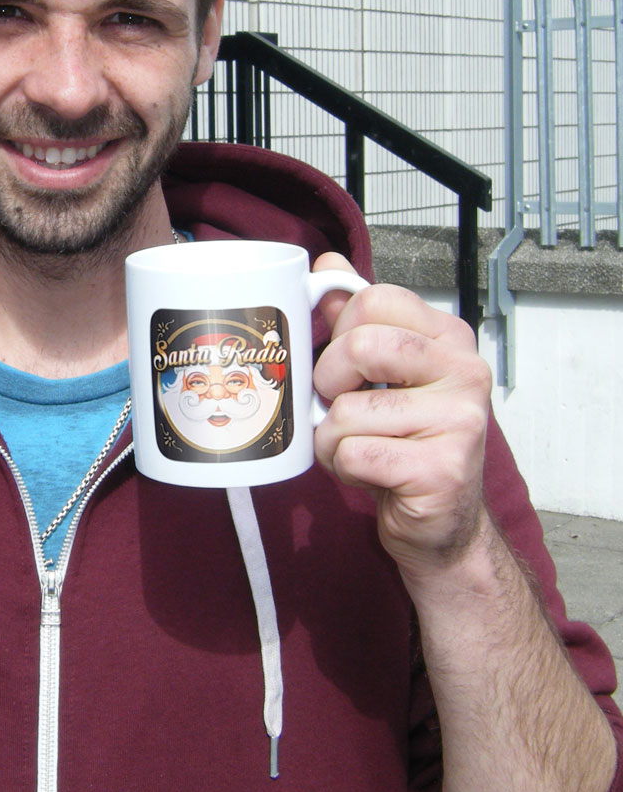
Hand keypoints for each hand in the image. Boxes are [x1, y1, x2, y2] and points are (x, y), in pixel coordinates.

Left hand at [311, 252, 492, 577]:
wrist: (444, 525)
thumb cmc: (406, 442)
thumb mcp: (382, 375)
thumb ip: (356, 320)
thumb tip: (326, 267)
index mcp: (449, 338)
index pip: (374, 298)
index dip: (339, 329)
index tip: (342, 361)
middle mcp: (465, 371)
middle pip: (360, 345)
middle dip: (328, 381)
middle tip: (339, 404)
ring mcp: (460, 421)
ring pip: (347, 410)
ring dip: (332, 436)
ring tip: (360, 447)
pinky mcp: (441, 469)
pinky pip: (353, 453)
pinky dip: (343, 467)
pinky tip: (370, 473)